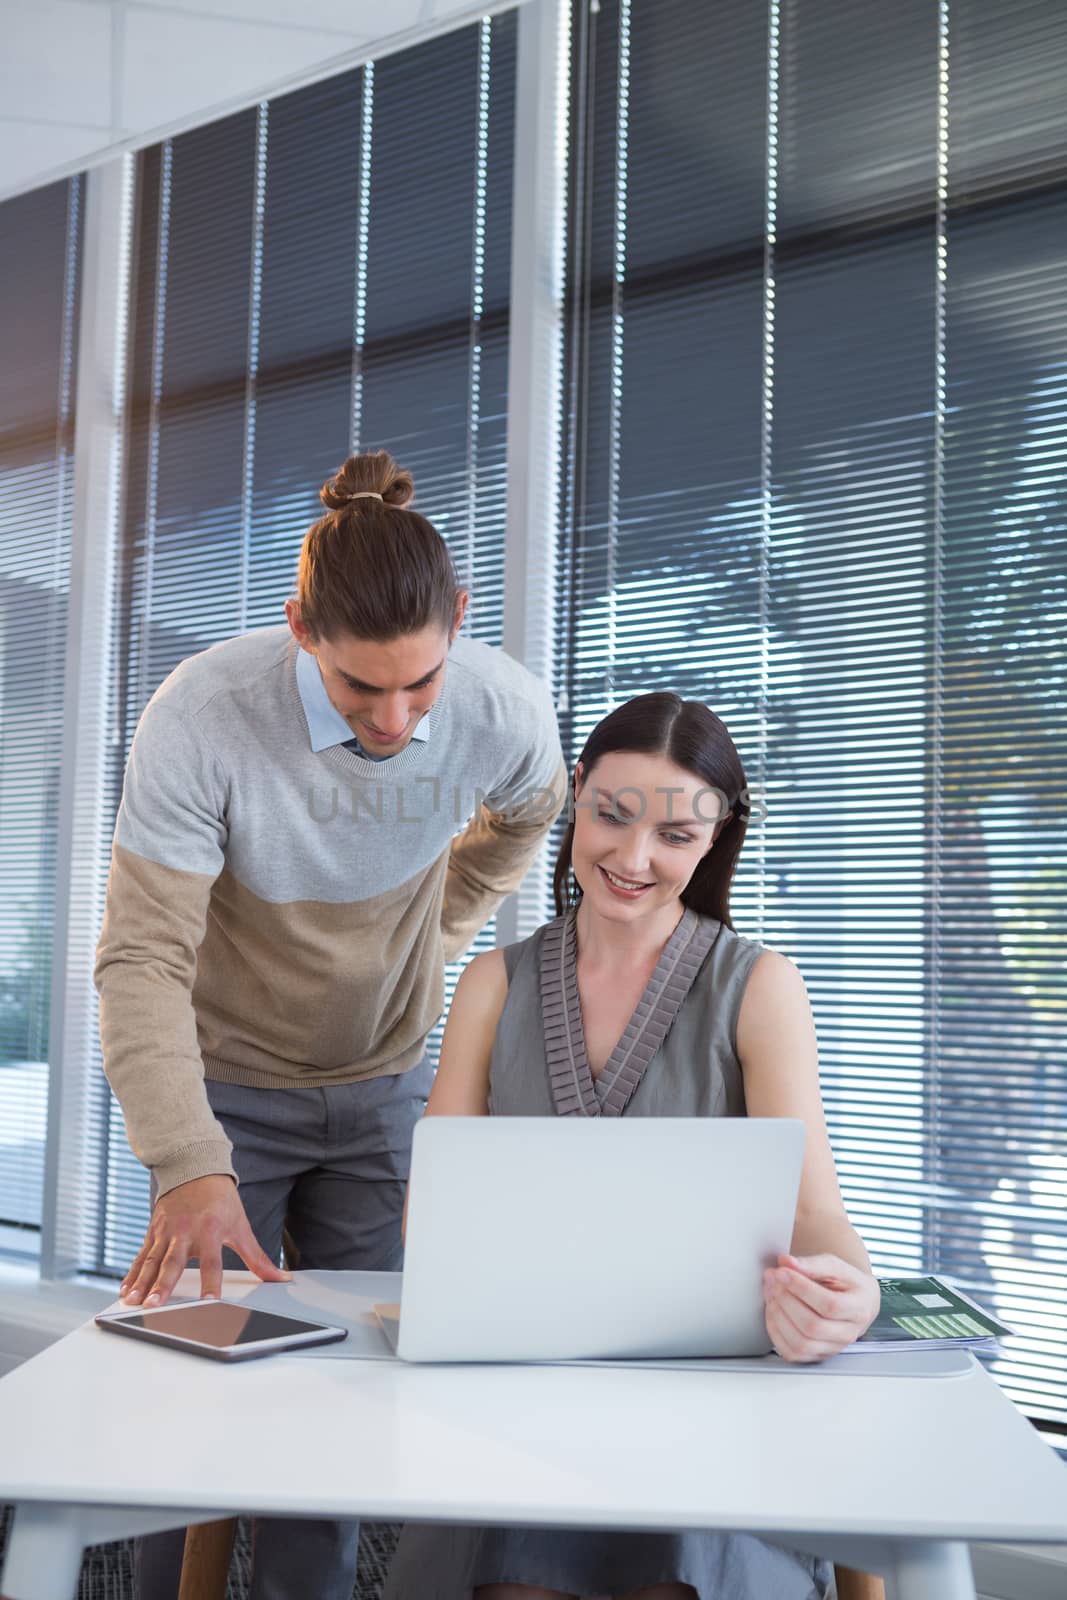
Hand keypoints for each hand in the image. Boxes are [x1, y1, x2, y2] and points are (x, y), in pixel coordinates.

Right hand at [120, 1175, 290, 1307]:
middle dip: (162, 1285)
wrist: (194, 1168)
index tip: (209, 1301)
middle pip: (173, 1262)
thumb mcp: (241, 1225)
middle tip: (153, 1305)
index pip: (213, 1262)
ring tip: (132, 1302)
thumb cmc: (220, 1199)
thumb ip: (257, 1257)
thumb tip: (280, 1278)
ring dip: (141, 1283)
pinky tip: (124, 1291)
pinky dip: (132, 1274)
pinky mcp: (152, 1232)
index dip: (212, 1282)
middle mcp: (185, 1231)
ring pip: (151, 1261)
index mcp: (210, 1230)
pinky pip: (141, 1256)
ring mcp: (166, 1232)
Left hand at [763, 1251, 879, 1362]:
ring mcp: (833, 1348)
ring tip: (771, 1293)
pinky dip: (775, 1332)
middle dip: (786, 1300)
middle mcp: (849, 1333)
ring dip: (778, 1316)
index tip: (782, 1272)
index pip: (830, 1305)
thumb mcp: (837, 1266)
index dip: (802, 1289)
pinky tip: (772, 1310)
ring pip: (801, 1343)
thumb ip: (813, 1264)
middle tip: (773, 1280)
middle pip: (813, 1326)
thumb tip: (786, 1262)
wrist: (857, 1302)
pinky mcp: (817, 1356)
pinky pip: (792, 1353)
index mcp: (859, 1308)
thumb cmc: (847, 1283)